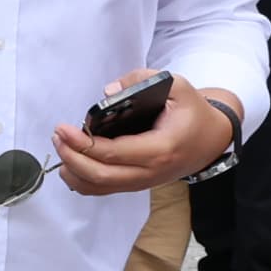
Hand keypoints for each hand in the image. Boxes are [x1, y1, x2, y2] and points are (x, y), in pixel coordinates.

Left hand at [54, 74, 237, 197]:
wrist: (212, 139)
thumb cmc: (193, 112)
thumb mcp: (176, 86)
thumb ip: (142, 80)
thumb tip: (108, 92)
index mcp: (161, 148)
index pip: (113, 153)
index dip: (83, 144)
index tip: (63, 129)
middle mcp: (151, 171)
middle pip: (101, 176)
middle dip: (72, 158)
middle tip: (58, 136)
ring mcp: (144, 182)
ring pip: (100, 188)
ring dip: (74, 171)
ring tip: (61, 147)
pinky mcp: (138, 184)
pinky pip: (105, 189)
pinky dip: (83, 180)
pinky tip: (71, 163)